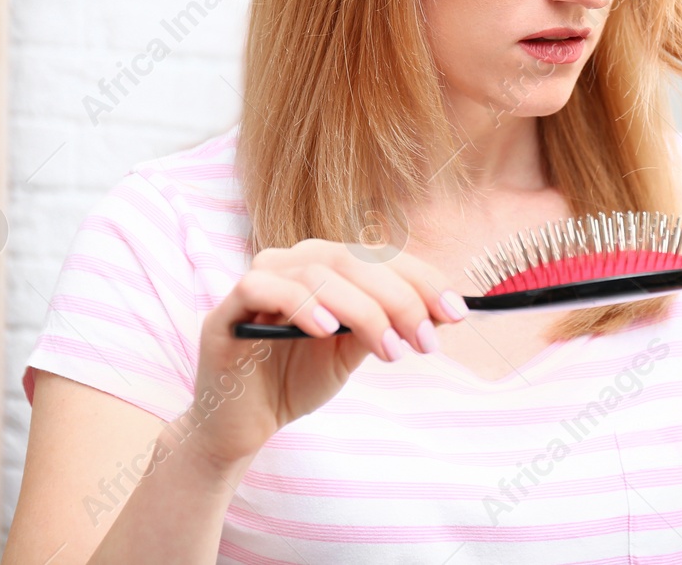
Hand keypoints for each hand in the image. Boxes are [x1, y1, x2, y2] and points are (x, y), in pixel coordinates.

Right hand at [183, 241, 466, 468]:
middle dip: (399, 298)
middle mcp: (291, 262)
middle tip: (425, 340)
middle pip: (353, 259)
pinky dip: (300, 304)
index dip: (421, 278)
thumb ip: (388, 324)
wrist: (243, 425)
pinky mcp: (225, 310)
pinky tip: (327, 330)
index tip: (456, 311)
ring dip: (363, 310)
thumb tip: (443, 310)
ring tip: (389, 350)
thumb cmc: (296, 378)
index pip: (378, 255)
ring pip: (316, 272)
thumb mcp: (354, 350)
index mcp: (324, 264)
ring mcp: (257, 281)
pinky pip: (261, 288)